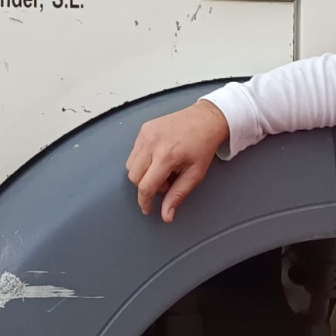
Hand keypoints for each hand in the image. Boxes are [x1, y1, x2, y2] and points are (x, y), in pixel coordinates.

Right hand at [126, 99, 229, 221]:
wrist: (205, 120)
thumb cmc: (203, 145)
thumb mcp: (195, 174)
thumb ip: (178, 195)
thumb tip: (166, 215)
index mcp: (166, 156)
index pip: (145, 187)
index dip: (144, 202)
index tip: (147, 208)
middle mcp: (152, 143)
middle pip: (134, 177)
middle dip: (146, 186)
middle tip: (166, 182)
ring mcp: (146, 134)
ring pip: (130, 165)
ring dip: (143, 173)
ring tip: (163, 169)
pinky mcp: (144, 128)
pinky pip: (134, 152)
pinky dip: (142, 160)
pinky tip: (159, 158)